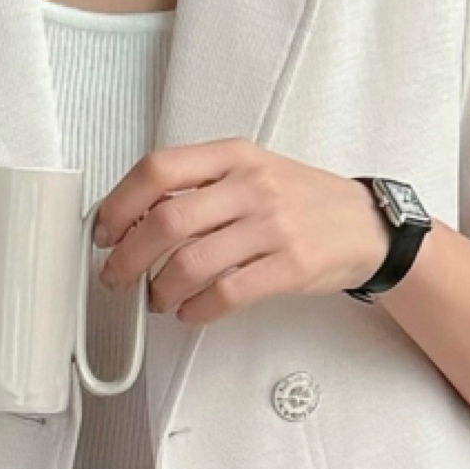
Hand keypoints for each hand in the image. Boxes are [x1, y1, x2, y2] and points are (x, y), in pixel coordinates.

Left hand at [89, 143, 391, 323]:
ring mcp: (271, 226)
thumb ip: (200, 185)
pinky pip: (226, 293)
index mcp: (233, 155)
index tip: (104, 230)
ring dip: (160, 290)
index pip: (158, 169)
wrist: (364, 225)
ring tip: (157, 299)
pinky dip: (197, 310)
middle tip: (116, 276)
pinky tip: (190, 313)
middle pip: (166, 221)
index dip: (120, 203)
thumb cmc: (301, 200)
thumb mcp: (251, 171)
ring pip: (191, 262)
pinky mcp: (288, 267)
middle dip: (128, 257)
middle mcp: (250, 185)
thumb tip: (137, 215)